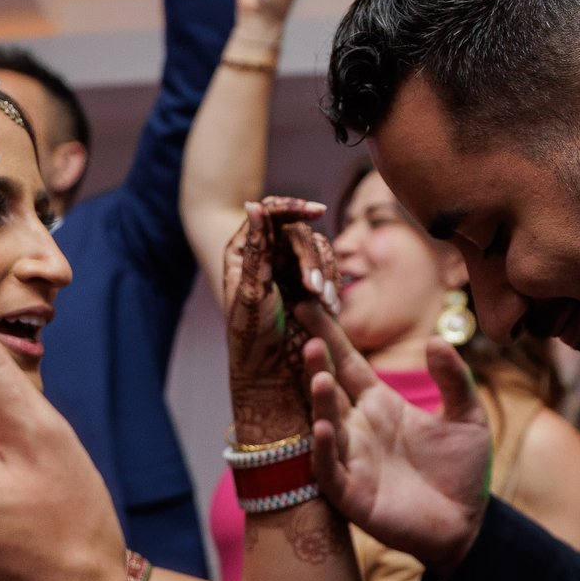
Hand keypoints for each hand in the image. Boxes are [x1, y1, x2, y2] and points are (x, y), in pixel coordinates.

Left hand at [223, 198, 335, 440]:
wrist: (271, 375)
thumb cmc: (251, 338)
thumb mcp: (253, 293)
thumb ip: (257, 250)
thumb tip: (254, 204)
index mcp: (245, 251)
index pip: (271, 213)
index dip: (294, 207)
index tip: (318, 210)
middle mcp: (268, 256)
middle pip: (299, 232)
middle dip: (311, 259)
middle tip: (315, 290)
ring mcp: (291, 270)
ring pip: (319, 250)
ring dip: (326, 273)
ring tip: (325, 303)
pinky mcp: (311, 287)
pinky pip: (330, 272)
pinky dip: (334, 285)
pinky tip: (331, 308)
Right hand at [300, 304, 491, 574]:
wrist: (467, 525)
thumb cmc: (462, 471)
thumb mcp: (467, 417)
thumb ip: (454, 379)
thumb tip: (435, 340)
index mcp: (380, 405)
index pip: (348, 364)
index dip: (330, 336)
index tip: (309, 306)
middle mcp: (357, 429)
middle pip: (330, 390)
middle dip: (317, 364)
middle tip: (308, 338)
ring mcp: (351, 460)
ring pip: (325, 425)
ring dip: (318, 402)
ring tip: (319, 377)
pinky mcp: (351, 494)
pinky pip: (329, 469)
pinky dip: (322, 449)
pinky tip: (321, 428)